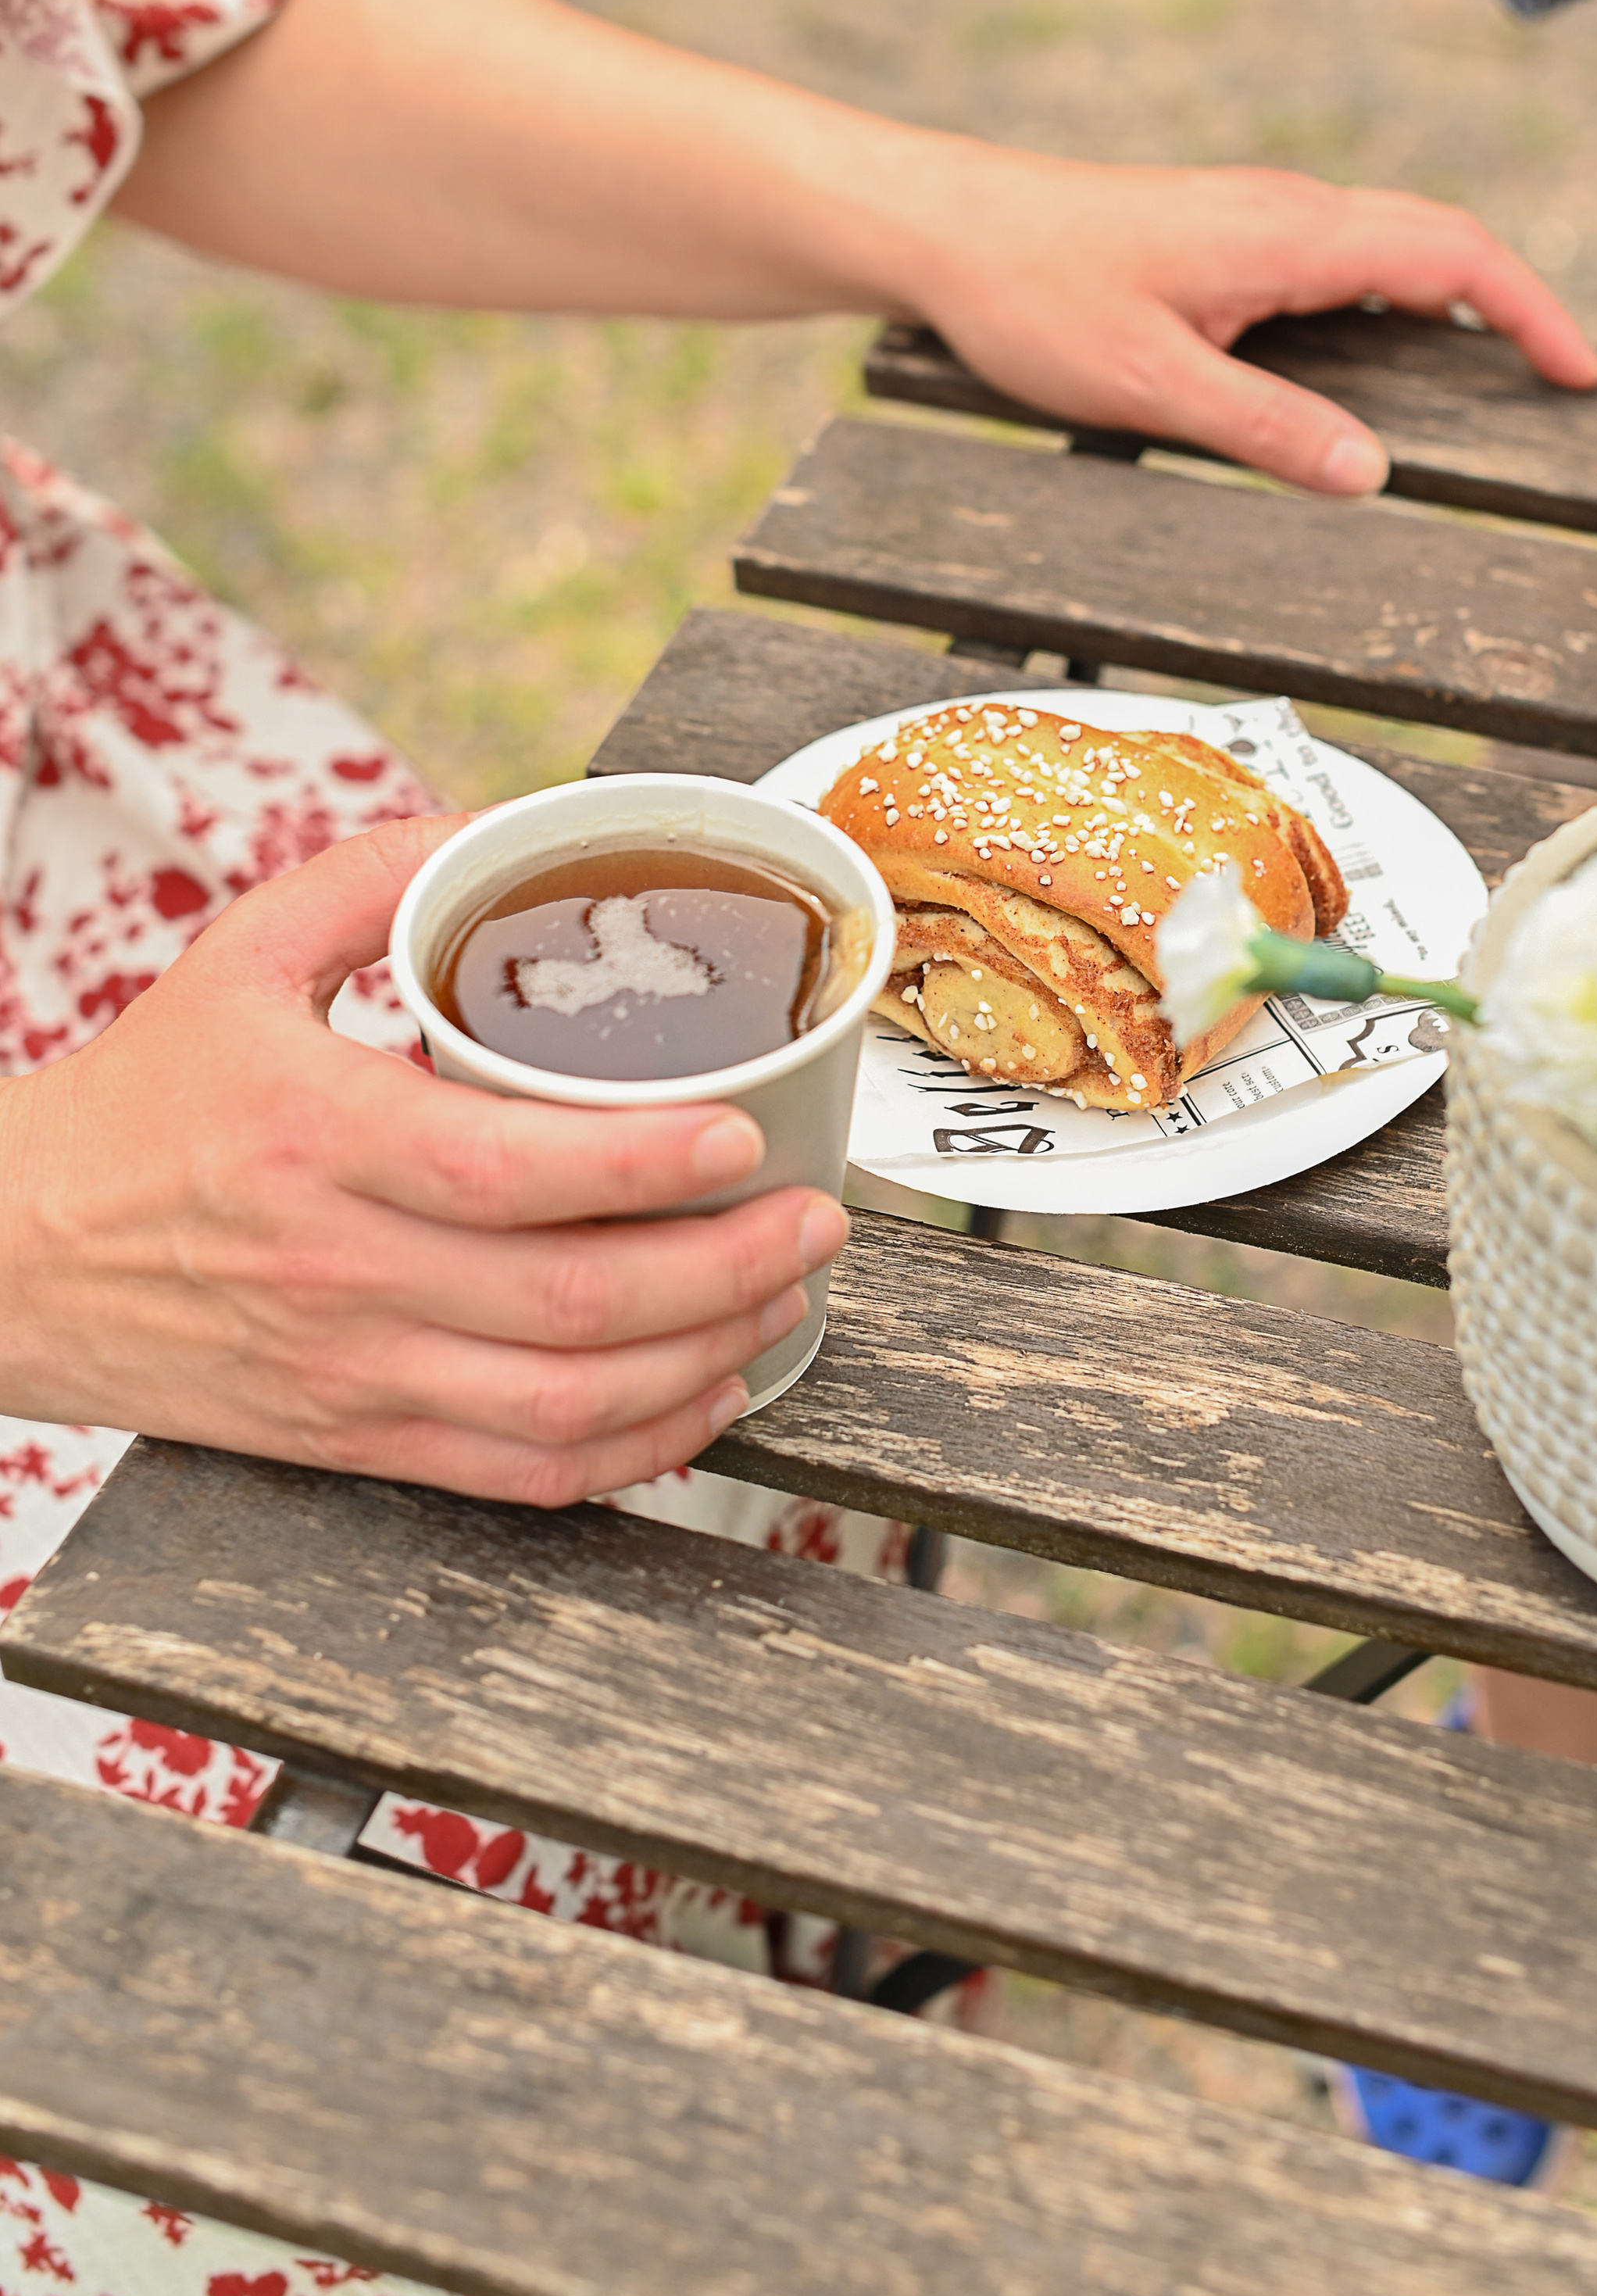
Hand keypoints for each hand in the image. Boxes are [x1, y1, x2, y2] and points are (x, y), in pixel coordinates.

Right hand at [0, 817, 847, 1505]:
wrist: (12, 1257)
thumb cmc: (143, 1100)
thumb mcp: (237, 954)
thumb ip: (378, 874)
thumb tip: (523, 819)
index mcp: (311, 1133)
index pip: (501, 1170)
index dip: (640, 1165)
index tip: (741, 1135)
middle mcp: (336, 1267)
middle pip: (567, 1305)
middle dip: (726, 1270)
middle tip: (816, 1221)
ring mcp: (349, 1370)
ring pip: (563, 1405)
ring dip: (704, 1362)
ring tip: (785, 1300)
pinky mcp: (354, 1439)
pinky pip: (521, 1476)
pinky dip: (634, 1449)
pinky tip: (704, 1395)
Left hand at [911, 155, 1596, 495]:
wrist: (945, 228)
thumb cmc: (1035, 295)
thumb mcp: (1151, 384)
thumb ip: (1265, 428)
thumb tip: (1373, 471)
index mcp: (1289, 233)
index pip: (1454, 254)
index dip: (1531, 310)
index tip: (1578, 373)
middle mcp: (1286, 210)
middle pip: (1436, 244)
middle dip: (1510, 309)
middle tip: (1557, 385)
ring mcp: (1256, 219)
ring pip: (1384, 252)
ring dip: (1445, 307)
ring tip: (1483, 385)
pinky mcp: (1223, 238)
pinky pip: (1334, 264)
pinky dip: (1382, 308)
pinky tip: (1368, 368)